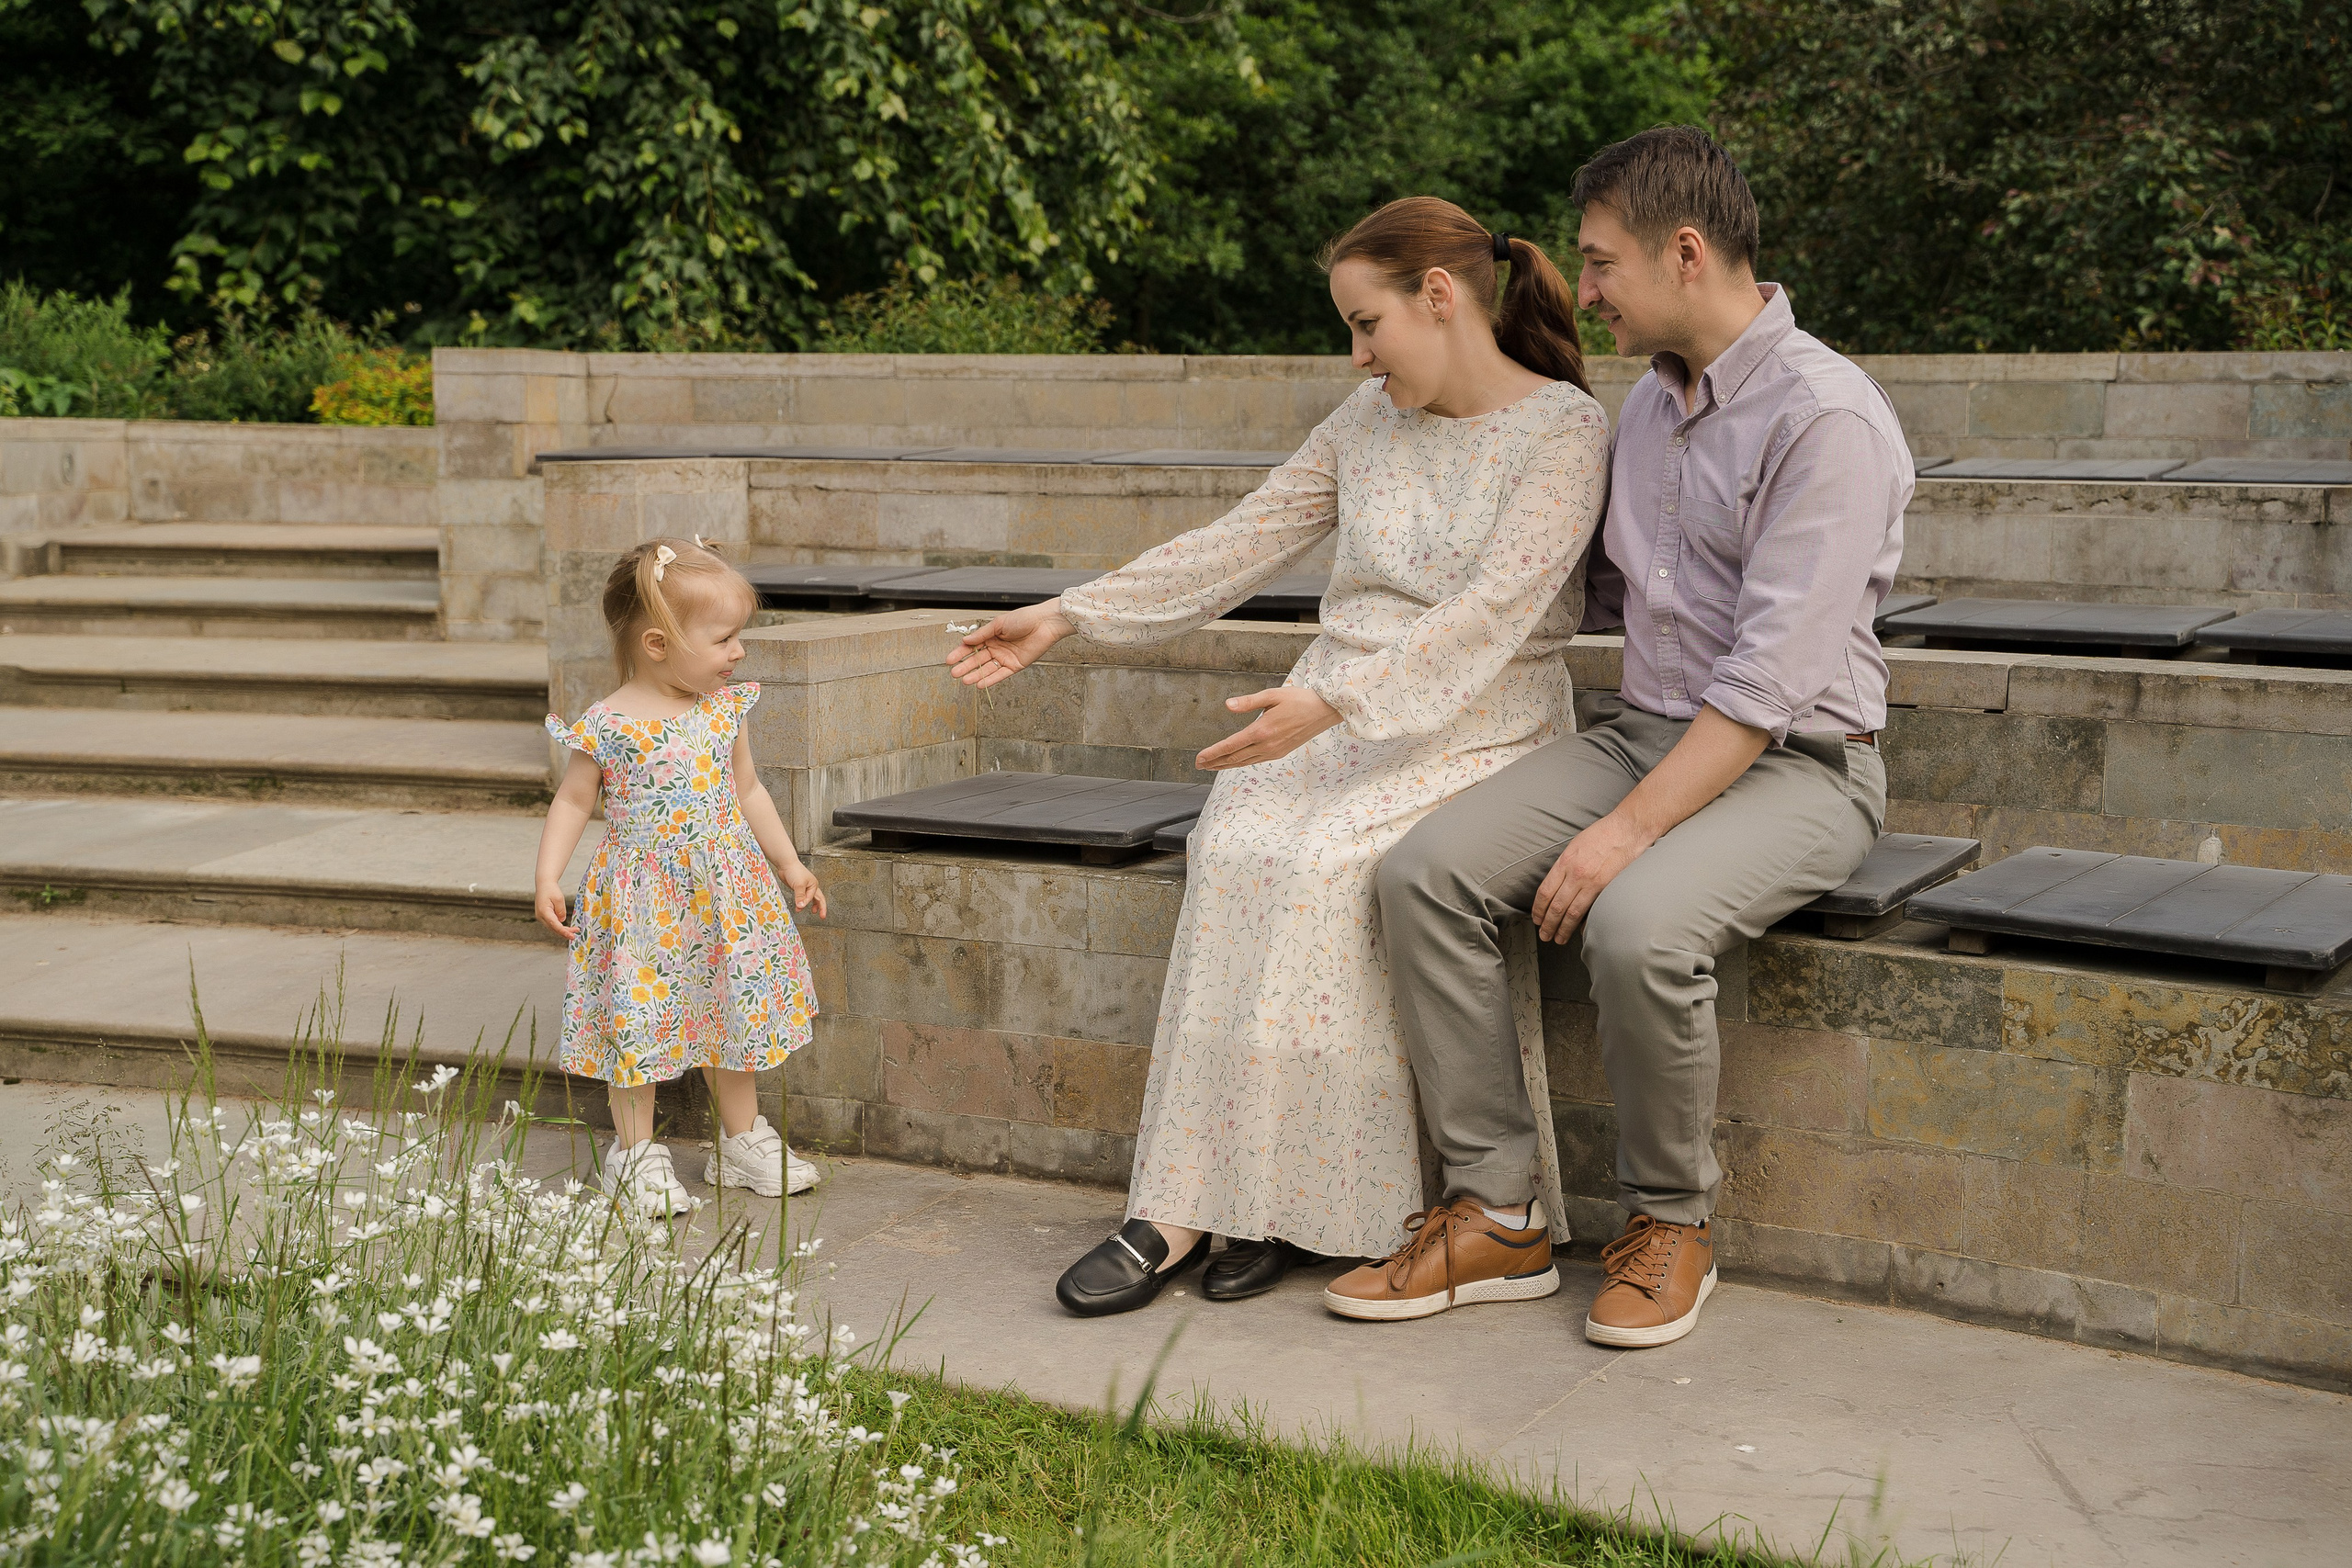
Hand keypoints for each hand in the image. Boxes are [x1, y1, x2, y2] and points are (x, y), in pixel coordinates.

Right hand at [535, 881, 577, 940]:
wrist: (544, 884)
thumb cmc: (551, 890)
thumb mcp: (559, 899)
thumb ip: (561, 910)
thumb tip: (562, 920)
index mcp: (544, 912)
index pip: (555, 925)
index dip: (563, 932)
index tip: (571, 936)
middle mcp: (540, 916)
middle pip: (553, 928)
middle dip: (564, 932)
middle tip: (575, 934)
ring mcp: (541, 917)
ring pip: (552, 927)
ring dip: (563, 930)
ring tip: (574, 930)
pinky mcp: (543, 916)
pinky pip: (552, 924)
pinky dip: (559, 927)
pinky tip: (567, 928)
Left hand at [778, 859, 827, 919]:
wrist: (786, 864)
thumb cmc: (795, 871)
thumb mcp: (799, 885)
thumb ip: (800, 897)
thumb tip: (801, 907)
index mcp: (814, 885)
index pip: (812, 897)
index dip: (807, 903)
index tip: (800, 907)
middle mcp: (811, 886)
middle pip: (818, 899)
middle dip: (821, 908)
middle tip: (822, 916)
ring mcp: (805, 887)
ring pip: (811, 898)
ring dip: (813, 905)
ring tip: (813, 912)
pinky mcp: (798, 888)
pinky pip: (802, 897)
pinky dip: (803, 902)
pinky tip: (800, 905)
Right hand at [947, 599, 1076, 688]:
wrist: (1044, 623)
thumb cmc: (1023, 618)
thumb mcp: (999, 624)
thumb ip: (982, 634)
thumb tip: (966, 641)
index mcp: (991, 636)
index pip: (972, 646)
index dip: (960, 653)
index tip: (949, 660)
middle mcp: (997, 648)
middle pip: (978, 659)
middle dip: (965, 666)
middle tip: (954, 673)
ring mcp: (1005, 658)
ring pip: (987, 669)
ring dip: (976, 675)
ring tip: (964, 681)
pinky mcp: (1015, 666)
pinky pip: (1001, 674)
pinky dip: (991, 680)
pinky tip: (980, 684)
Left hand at [1195, 686, 1344, 770]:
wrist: (1324, 711)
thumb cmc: (1299, 700)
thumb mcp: (1272, 695)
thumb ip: (1248, 702)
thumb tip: (1227, 705)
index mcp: (1262, 731)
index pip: (1231, 746)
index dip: (1213, 753)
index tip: (1199, 758)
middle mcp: (1266, 745)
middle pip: (1234, 758)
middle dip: (1214, 762)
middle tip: (1199, 764)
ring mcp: (1274, 751)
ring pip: (1244, 762)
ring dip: (1225, 764)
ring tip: (1211, 766)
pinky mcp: (1279, 752)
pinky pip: (1255, 760)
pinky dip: (1241, 763)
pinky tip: (1234, 761)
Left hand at [1530, 811, 1651, 942]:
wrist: (1629, 829)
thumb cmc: (1604, 833)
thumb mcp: (1576, 845)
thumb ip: (1566, 866)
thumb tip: (1558, 886)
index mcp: (1565, 861)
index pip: (1545, 892)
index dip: (1539, 909)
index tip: (1537, 918)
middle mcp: (1576, 873)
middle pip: (1556, 906)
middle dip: (1548, 924)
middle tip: (1545, 935)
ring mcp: (1592, 882)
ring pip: (1572, 912)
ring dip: (1563, 928)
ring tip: (1558, 938)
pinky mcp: (1608, 888)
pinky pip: (1592, 910)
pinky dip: (1583, 922)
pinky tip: (1579, 930)